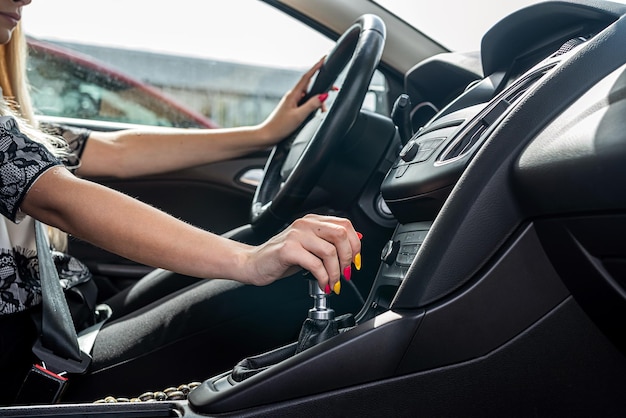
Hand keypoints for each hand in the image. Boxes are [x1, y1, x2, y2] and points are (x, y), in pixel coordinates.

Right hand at [244, 214, 360, 292]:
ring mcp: (296, 235)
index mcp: (313, 221)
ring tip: (333, 283)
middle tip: (345, 274)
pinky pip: (315, 264)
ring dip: (336, 272)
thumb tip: (357, 242)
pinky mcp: (288, 250)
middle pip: (340, 235)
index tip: (356, 262)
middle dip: (348, 258)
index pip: (345, 225)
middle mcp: (305, 224)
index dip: (355, 245)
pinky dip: (324, 278)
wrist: (254, 263)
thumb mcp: (310, 247)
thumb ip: (330, 243)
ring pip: (330, 251)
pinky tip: (323, 284)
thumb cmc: (282, 257)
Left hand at [256, 57, 327, 144]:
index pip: (307, 77)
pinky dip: (313, 107)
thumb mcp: (299, 116)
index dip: (316, 67)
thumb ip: (312, 105)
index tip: (324, 59)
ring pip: (309, 97)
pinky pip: (306, 104)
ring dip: (318, 101)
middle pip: (311, 87)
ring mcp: (292, 103)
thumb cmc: (280, 126)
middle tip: (334, 89)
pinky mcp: (292, 110)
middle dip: (323, 87)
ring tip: (323, 110)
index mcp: (293, 95)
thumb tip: (323, 96)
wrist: (267, 136)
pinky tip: (315, 114)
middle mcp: (293, 96)